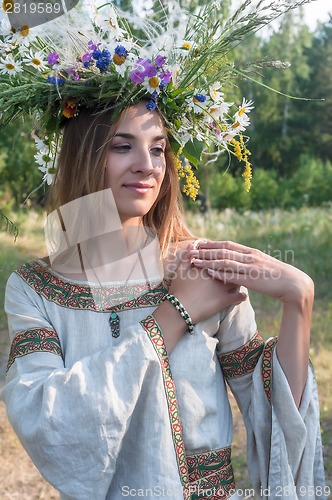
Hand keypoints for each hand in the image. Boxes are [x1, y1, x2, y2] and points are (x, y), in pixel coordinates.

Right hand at [167, 247, 247, 324]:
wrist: (180, 309)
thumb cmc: (178, 290)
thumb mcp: (180, 271)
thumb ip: (186, 257)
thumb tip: (192, 244)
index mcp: (208, 266)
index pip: (220, 257)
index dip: (224, 256)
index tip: (226, 257)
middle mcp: (218, 275)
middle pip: (232, 267)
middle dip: (235, 266)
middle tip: (237, 267)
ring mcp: (223, 287)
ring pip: (238, 280)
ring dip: (240, 279)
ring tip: (240, 280)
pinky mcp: (225, 300)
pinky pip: (239, 297)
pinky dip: (242, 296)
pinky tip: (242, 295)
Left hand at [188, 240, 313, 304]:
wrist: (292, 283)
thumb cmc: (277, 275)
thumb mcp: (261, 265)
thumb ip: (249, 262)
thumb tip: (238, 262)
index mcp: (251, 252)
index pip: (228, 245)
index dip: (212, 243)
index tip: (200, 243)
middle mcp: (249, 257)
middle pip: (223, 251)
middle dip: (205, 250)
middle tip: (191, 250)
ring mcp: (250, 267)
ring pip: (224, 261)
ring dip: (208, 261)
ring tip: (194, 261)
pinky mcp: (251, 279)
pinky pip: (232, 275)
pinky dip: (219, 273)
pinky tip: (208, 272)